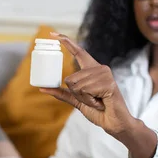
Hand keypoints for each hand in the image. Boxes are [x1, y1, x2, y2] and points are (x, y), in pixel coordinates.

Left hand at [42, 32, 157, 157]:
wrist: (115, 123)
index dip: (66, 42)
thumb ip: (62, 93)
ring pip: (76, 85)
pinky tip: (101, 102)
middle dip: (77, 95)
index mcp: (92, 70)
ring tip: (97, 101)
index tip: (54, 34)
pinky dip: (89, 100)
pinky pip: (85, 90)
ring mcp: (105, 74)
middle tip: (92, 100)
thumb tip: (42, 88)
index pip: (78, 52)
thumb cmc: (99, 111)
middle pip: (70, 78)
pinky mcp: (108, 83)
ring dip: (84, 98)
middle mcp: (99, 68)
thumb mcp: (77, 101)